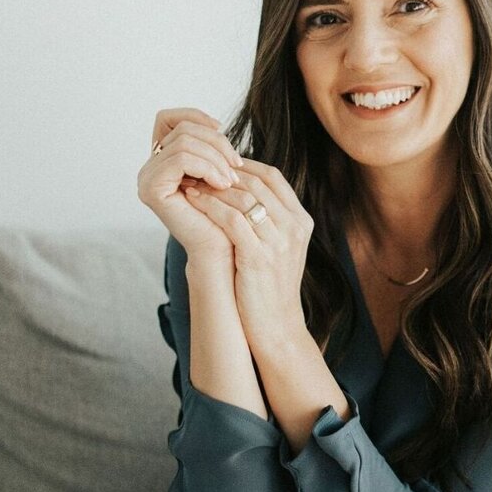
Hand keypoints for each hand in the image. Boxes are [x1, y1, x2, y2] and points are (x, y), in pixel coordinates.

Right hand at [137, 107, 245, 262]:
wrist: (221, 250)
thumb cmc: (224, 215)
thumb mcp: (219, 173)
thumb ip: (210, 148)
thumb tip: (216, 124)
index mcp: (163, 161)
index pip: (168, 119)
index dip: (196, 117)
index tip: (222, 130)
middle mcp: (150, 168)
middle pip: (182, 129)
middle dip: (216, 142)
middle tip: (236, 165)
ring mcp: (147, 178)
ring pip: (184, 142)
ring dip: (216, 157)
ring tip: (232, 180)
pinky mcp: (152, 189)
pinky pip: (181, 159)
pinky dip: (208, 167)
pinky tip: (222, 184)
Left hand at [182, 157, 314, 352]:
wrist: (276, 327)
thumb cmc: (269, 287)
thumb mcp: (277, 247)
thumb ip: (267, 218)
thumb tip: (239, 189)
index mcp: (301, 221)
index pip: (272, 176)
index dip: (242, 165)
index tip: (216, 164)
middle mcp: (294, 227)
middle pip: (257, 182)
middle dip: (223, 171)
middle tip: (196, 166)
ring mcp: (278, 242)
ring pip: (243, 197)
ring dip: (212, 186)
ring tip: (190, 181)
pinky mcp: (258, 257)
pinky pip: (232, 220)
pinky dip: (210, 206)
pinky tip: (193, 201)